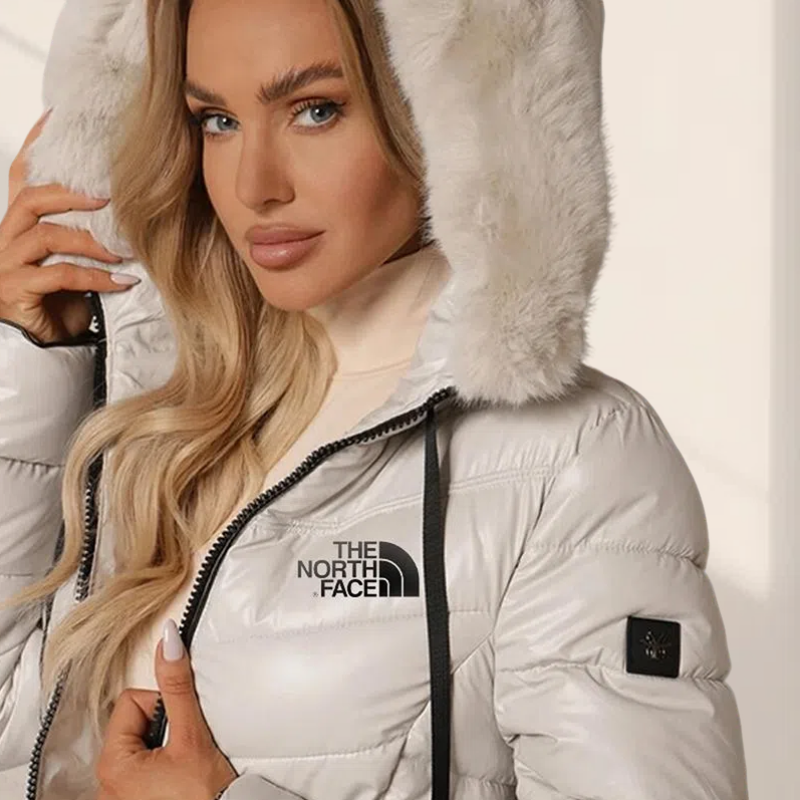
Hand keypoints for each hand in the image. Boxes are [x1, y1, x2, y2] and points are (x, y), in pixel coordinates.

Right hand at [1, 107, 137, 343]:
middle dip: (70, 194)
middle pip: (31, 199)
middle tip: (107, 197)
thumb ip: (87, 232)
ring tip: (123, 250)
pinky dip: (96, 278)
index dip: (36, 145)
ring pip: (46, 236)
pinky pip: (60, 275)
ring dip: (91, 241)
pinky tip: (123, 282)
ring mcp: (7, 265)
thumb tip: (131, 207)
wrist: (47, 346)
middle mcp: (6, 238)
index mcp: (18, 224)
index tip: (57, 116)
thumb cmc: (64, 300)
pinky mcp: (17, 291)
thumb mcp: (75, 260)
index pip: (22, 175)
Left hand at [95, 618, 237, 799]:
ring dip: (163, 747)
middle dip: (162, 727)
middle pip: (134, 723)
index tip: (181, 727)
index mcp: (112, 763)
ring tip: (183, 766)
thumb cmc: (203, 797)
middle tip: (184, 747)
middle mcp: (106, 784)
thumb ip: (178, 687)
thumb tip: (168, 643)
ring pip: (140, 745)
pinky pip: (142, 769)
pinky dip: (161, 768)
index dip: (163, 706)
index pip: (132, 701)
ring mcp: (118, 797)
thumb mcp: (192, 735)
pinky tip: (179, 779)